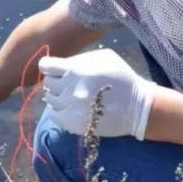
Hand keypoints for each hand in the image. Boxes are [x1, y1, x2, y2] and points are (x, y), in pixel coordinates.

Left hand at [38, 49, 156, 139]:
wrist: (136, 107)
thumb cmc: (121, 78)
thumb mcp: (103, 58)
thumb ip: (79, 59)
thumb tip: (62, 64)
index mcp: (76, 70)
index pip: (46, 66)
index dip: (50, 67)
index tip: (56, 70)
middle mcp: (69, 89)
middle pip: (47, 83)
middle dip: (56, 81)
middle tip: (69, 84)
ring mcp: (70, 108)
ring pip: (50, 99)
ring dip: (58, 96)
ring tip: (73, 96)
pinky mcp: (73, 124)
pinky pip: (54, 115)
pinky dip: (59, 111)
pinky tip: (71, 108)